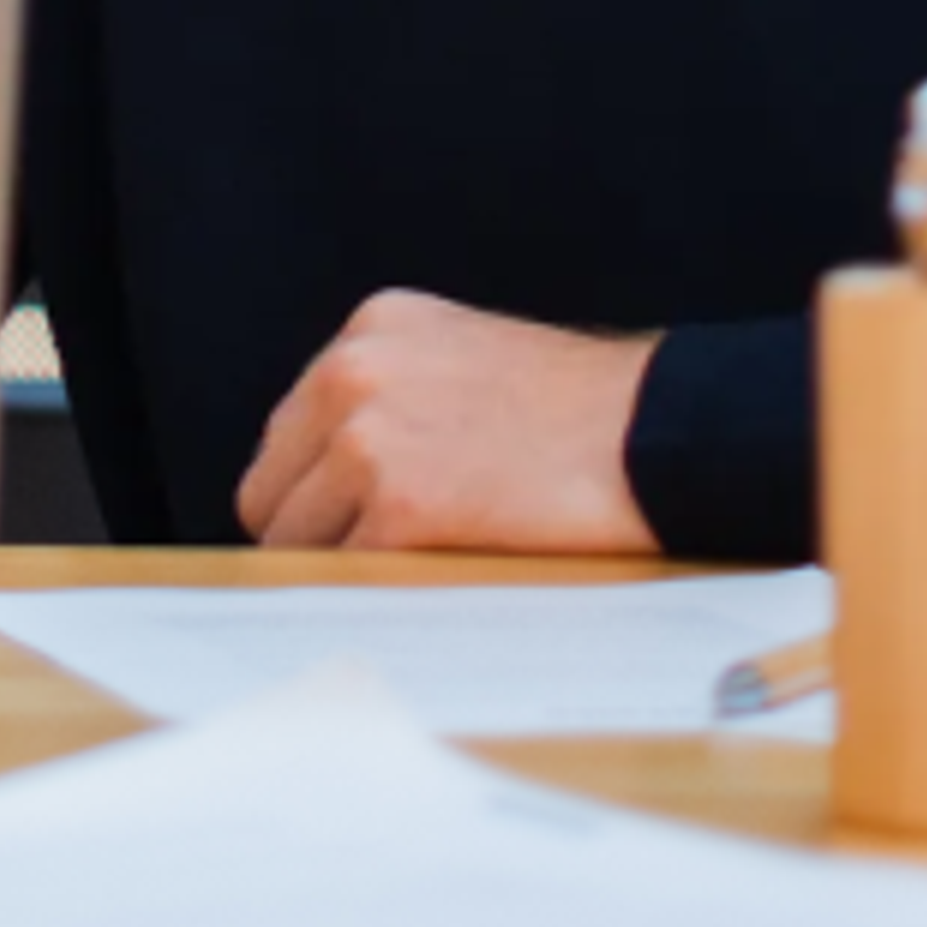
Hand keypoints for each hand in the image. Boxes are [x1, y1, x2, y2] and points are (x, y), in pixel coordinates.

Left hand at [238, 288, 662, 554]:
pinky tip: (428, 589)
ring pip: (296, 543)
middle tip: (376, 567)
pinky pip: (346, 576)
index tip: (347, 526)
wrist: (655, 432)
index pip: (287, 436)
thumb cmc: (580, 413)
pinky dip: (376, 595)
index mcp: (369, 331)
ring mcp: (368, 438)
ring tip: (412, 577)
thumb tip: (334, 477)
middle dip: (313, 534)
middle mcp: (352, 372)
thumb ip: (394, 396)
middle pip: (271, 490)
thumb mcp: (463, 360)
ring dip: (344, 569)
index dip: (314, 492)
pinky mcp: (399, 506)